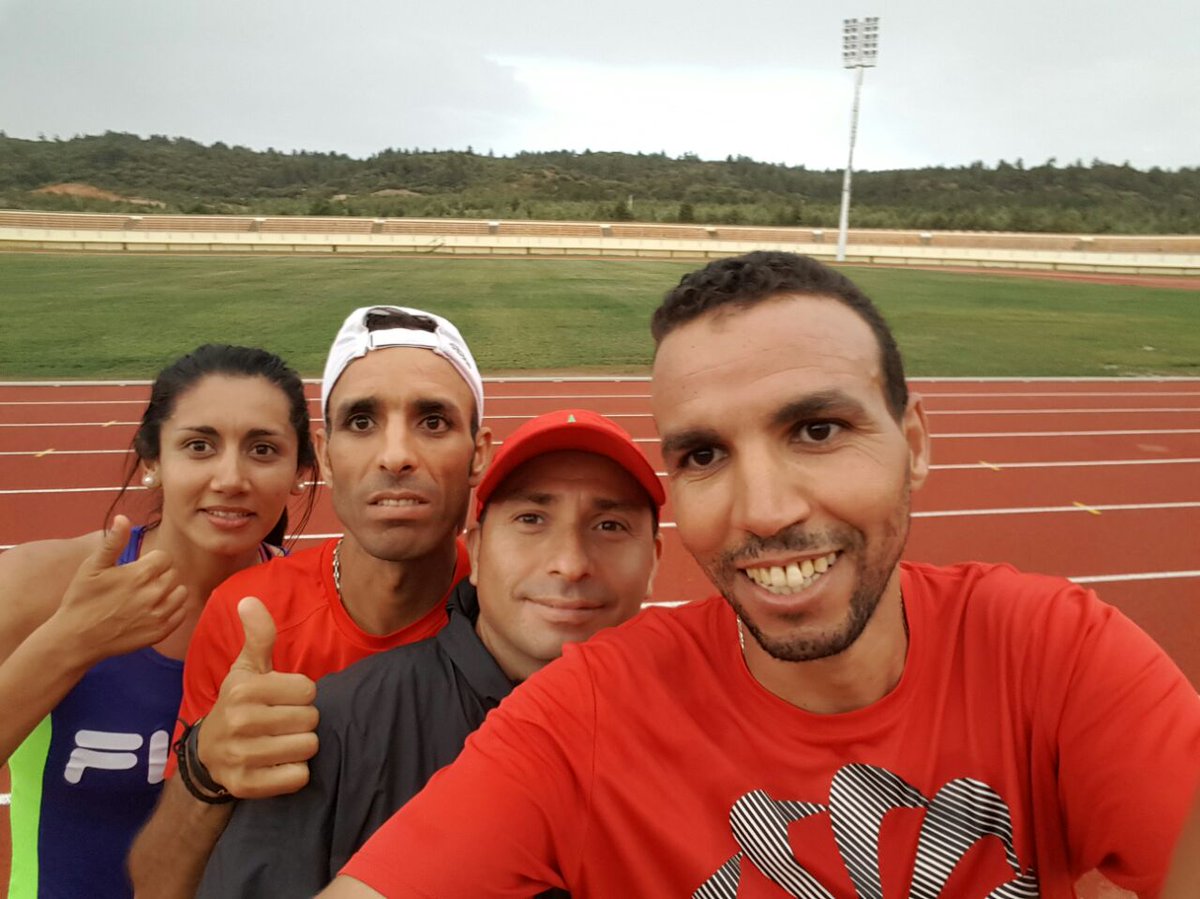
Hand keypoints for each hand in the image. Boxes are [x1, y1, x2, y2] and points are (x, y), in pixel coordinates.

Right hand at [52, 515, 186, 664]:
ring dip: (169, 592)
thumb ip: (113, 542)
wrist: (76, 639)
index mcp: (140, 574)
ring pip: (181, 593)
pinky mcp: (160, 632)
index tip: (137, 569)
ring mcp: (158, 615)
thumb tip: (123, 518)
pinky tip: (153, 611)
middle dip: (159, 575)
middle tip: (138, 584)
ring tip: (147, 597)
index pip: (165, 557)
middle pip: (173, 574)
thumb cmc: (82, 599)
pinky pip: (181, 613)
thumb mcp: (92, 567)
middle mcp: (154, 594)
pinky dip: (172, 610)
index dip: (151, 561)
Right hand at [196, 596, 318, 798]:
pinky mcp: (246, 785)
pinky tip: (278, 764)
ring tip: (281, 741)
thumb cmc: (240, 704)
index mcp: (243, 689)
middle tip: (282, 723)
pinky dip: (295, 773)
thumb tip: (249, 600)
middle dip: (303, 721)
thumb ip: (258, 636)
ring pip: (307, 748)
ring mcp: (240, 756)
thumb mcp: (247, 668)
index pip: (308, 690)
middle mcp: (239, 721)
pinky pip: (298, 777)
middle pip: (311, 720)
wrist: (208, 754)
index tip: (283, 699)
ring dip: (301, 746)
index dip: (301, 695)